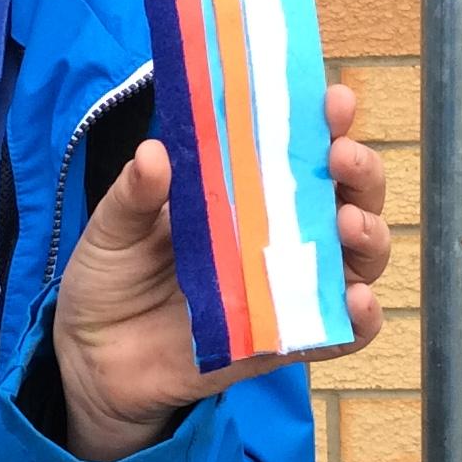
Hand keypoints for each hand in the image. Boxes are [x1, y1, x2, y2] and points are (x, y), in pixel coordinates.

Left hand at [53, 84, 390, 461]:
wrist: (93, 359)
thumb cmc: (110, 279)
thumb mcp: (112, 229)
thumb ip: (133, 195)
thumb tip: (153, 153)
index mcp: (241, 191)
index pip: (300, 148)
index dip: (326, 122)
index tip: (334, 101)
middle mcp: (276, 234)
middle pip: (347, 197)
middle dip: (361, 173)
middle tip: (342, 159)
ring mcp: (284, 287)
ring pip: (356, 258)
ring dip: (369, 236)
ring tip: (348, 224)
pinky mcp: (283, 340)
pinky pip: (338, 333)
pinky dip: (362, 320)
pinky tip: (358, 300)